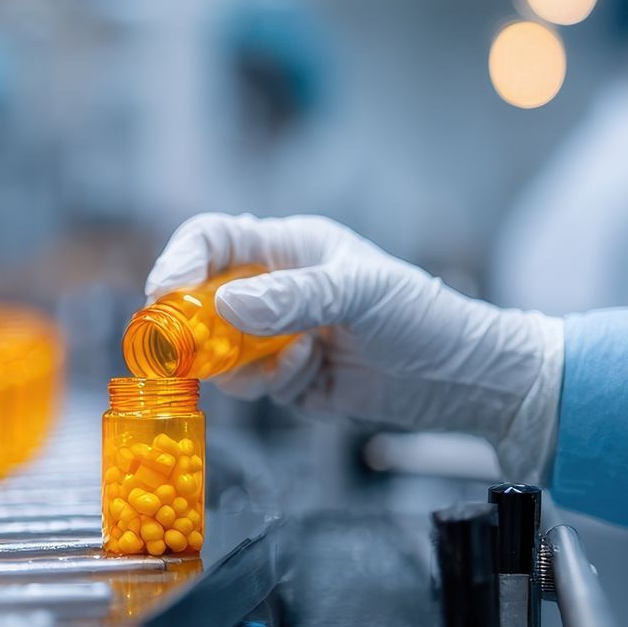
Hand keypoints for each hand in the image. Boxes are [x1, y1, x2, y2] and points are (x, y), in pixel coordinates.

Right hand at [144, 213, 563, 480]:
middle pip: (202, 299)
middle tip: (192, 347)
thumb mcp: (361, 292)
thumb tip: (225, 303)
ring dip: (240, 363)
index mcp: (288, 248)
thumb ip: (293, 297)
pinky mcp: (288, 379)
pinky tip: (311, 377)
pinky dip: (272, 385)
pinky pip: (253, 386)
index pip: (213, 239)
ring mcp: (278, 336)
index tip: (164, 292)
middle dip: (194, 324)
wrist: (463, 379)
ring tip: (289, 363)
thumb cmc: (422, 316)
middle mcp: (276, 289)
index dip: (180, 260)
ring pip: (220, 350)